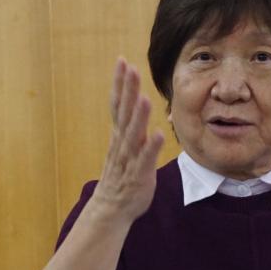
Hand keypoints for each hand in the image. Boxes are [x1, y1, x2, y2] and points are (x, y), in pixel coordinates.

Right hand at [91, 58, 164, 224]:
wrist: (112, 208)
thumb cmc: (122, 175)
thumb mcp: (124, 145)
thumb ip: (130, 125)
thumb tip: (135, 103)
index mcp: (119, 135)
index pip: (118, 104)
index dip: (119, 83)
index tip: (122, 61)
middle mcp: (122, 143)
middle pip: (124, 113)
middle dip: (127, 90)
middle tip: (130, 68)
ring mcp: (129, 159)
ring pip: (133, 134)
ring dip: (138, 116)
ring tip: (142, 97)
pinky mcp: (139, 175)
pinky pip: (145, 160)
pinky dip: (150, 147)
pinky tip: (158, 134)